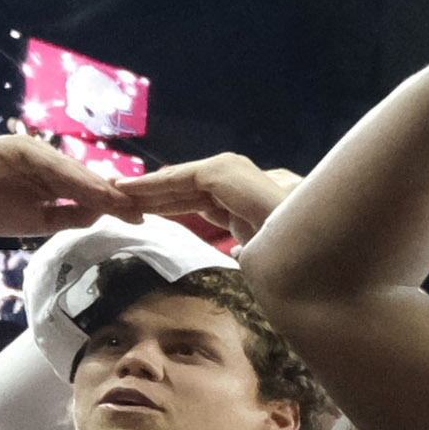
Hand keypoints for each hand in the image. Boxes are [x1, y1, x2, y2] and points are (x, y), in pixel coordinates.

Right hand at [0, 133, 132, 240]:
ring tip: (122, 201)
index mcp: (52, 180)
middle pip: (87, 178)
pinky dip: (71, 177)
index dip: (113, 204)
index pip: (88, 192)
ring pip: (73, 171)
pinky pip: (50, 164)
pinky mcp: (18, 147)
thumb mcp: (35, 221)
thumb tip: (100, 215)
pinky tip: (89, 188)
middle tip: (142, 209)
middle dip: (114, 194)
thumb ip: (66, 216)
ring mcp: (34, 152)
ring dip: (98, 187)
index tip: (139, 218)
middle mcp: (47, 163)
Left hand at [111, 153, 295, 244]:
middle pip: (190, 188)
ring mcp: (236, 172)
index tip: (144, 213)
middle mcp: (244, 179)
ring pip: (184, 180)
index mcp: (252, 199)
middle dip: (155, 195)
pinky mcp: (226, 172)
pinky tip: (132, 190)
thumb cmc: (292, 257)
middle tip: (121, 200)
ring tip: (118, 193)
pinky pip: (184, 178)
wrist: (310, 248)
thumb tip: (237, 253)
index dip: (172, 205)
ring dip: (149, 188)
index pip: (203, 199)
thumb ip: (246, 247)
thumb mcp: (262, 255)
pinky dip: (156, 183)